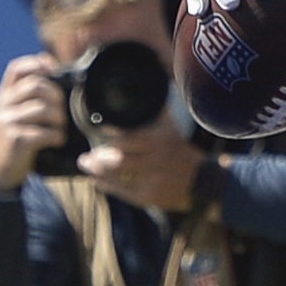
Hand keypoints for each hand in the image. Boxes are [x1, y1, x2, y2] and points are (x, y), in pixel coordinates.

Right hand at [0, 54, 72, 189]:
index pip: (17, 68)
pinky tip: (57, 141)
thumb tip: (58, 78)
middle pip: (36, 86)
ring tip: (60, 128)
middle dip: (57, 97)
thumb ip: (28, 99)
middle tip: (62, 112)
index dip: (37, 63)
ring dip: (59, 119)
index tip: (54, 69)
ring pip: (43, 108)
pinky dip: (56, 136)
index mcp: (4, 95)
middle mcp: (3, 104)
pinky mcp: (15, 140)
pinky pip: (43, 132)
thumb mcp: (14, 115)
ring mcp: (7, 121)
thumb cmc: (13, 140)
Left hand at [78, 116, 203, 214]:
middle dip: (98, 158)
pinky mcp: (150, 197)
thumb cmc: (180, 150)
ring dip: (97, 171)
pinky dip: (107, 186)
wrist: (200, 181)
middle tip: (84, 156)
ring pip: (118, 176)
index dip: (112, 134)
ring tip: (85, 165)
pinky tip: (96, 181)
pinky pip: (123, 192)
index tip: (98, 129)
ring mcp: (152, 181)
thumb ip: (157, 110)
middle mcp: (155, 161)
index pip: (130, 137)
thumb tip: (146, 87)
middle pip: (119, 159)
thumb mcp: (172, 128)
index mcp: (159, 141)